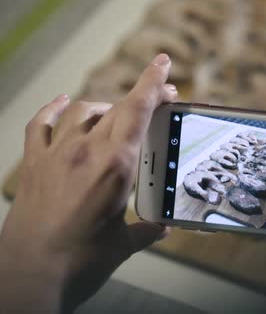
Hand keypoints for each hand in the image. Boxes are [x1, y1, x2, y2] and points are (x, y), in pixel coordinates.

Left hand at [0, 54, 176, 312]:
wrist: (29, 274)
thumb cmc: (81, 261)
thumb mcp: (123, 244)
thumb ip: (146, 231)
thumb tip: (163, 228)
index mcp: (116, 166)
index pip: (137, 111)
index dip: (152, 83)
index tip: (163, 64)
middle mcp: (86, 151)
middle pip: (117, 108)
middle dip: (141, 97)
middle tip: (158, 98)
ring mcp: (56, 154)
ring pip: (83, 111)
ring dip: (105, 107)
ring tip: (117, 114)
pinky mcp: (34, 163)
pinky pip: (42, 124)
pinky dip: (54, 110)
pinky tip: (63, 103)